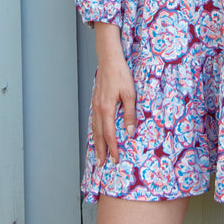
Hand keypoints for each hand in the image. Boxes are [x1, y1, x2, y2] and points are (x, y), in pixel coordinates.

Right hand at [92, 22, 136, 165]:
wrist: (109, 59)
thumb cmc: (121, 74)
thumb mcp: (130, 94)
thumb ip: (129, 114)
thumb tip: (129, 132)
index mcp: (106, 109)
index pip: (109, 135)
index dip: (113, 149)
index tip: (116, 160)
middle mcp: (98, 109)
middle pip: (98, 135)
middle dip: (101, 151)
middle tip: (102, 165)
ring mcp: (95, 104)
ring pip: (94, 128)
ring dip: (96, 142)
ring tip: (98, 154)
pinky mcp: (95, 100)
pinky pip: (93, 120)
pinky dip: (95, 131)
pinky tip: (97, 133)